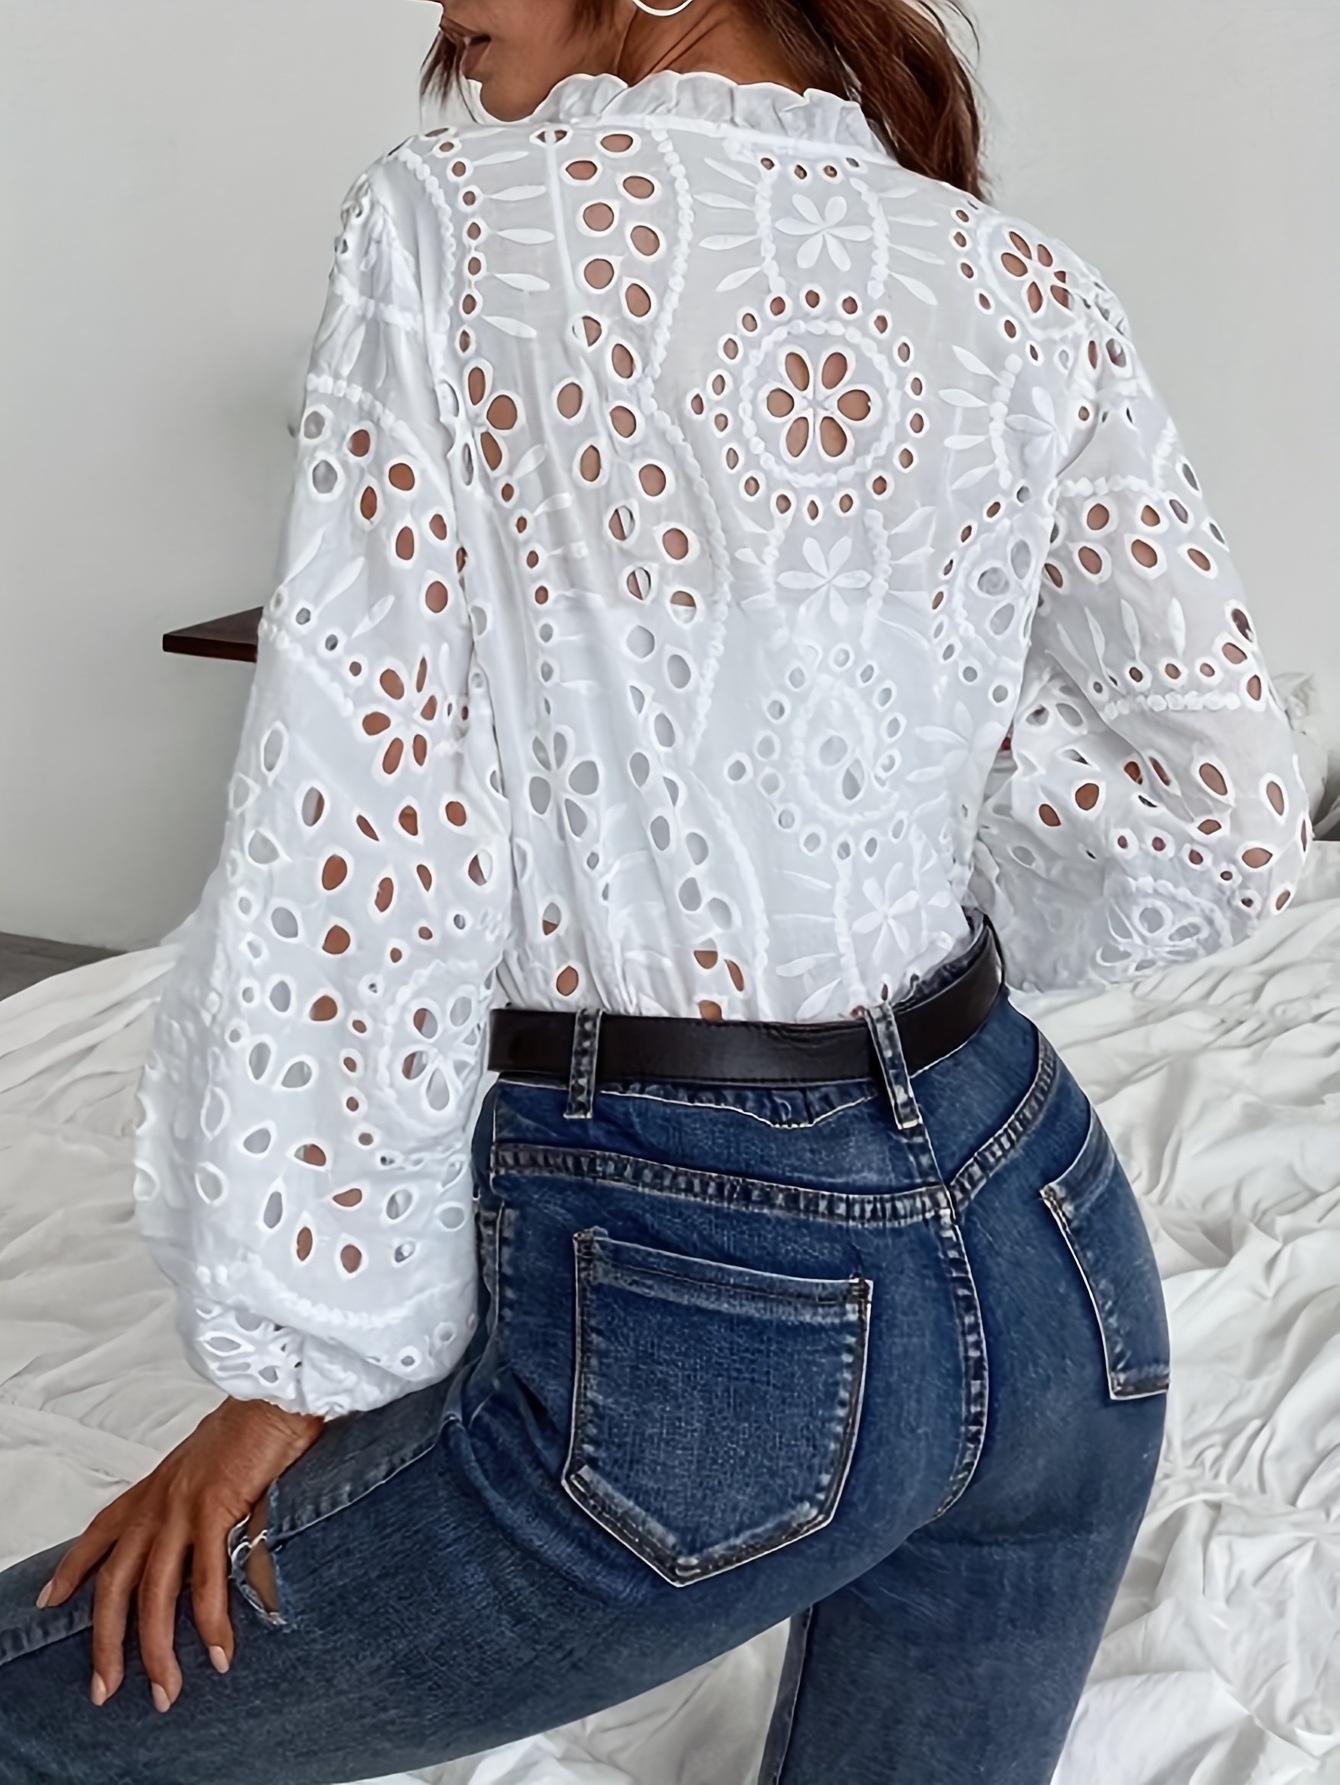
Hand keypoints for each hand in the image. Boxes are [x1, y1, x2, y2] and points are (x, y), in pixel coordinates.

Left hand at [37, 1396, 323, 1710]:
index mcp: (155, 1486)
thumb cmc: (256, 1422)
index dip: (72, 1569)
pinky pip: (206, 1580)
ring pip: (155, 1594)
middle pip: (116, 1584)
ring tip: (166, 1691)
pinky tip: (218, 1653)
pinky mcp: (214, 1508)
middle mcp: (158, 1500)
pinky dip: (211, 1623)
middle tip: (106, 1688)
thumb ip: (198, 1498)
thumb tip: (209, 1530)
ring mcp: (182, 1506)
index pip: (99, 1533)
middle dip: (106, 1643)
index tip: (49, 1600)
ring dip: (157, 1651)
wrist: (277, 1390)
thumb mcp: (210, 1462)